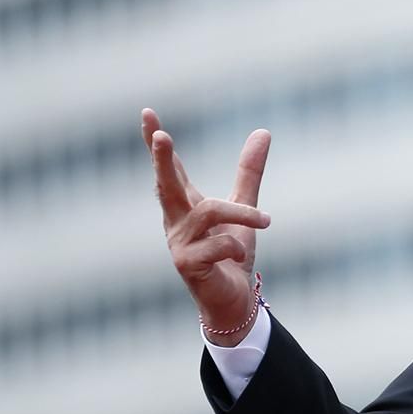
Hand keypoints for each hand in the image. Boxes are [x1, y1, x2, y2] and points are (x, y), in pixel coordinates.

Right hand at [142, 108, 271, 345]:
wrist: (234, 300)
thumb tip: (263, 131)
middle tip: (160, 135)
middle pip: (166, 184)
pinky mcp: (187, 265)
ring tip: (265, 221)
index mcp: (185, 205)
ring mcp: (178, 244)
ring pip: (209, 212)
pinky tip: (239, 257)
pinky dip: (236, 247)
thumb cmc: (232, 254)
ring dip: (242, 214)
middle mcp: (176, 222)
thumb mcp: (244, 207)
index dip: (155, 143)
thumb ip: (249, 172)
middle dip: (162, 160)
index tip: (147, 114)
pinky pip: (218, 245)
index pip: (169, 169)